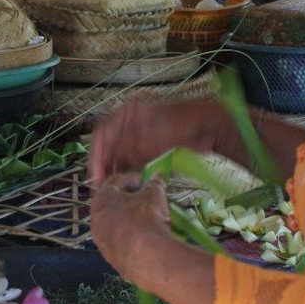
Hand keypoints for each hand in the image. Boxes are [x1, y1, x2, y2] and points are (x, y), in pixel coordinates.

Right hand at [88, 99, 232, 185]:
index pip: (101, 135)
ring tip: (111, 188)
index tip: (96, 176)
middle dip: (104, 166)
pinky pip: (133, 161)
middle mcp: (130, 124)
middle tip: (101, 187)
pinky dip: (128, 171)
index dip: (96, 156)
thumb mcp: (151, 137)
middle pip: (109, 146)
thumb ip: (127, 149)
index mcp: (127, 114)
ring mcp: (141, 136)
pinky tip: (126, 183)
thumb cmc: (181, 124)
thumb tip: (110, 164)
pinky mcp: (151, 147)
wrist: (208, 126)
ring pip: (120, 155)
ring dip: (115, 170)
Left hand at [90, 173, 172, 282]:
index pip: (115, 181)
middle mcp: (96, 220)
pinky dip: (130, 238)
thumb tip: (157, 178)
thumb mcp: (154, 195)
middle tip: (147, 200)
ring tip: (149, 220)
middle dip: (130, 200)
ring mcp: (101, 241)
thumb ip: (155, 184)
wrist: (148, 258)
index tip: (147, 182)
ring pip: (115, 225)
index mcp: (102, 199)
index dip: (133, 179)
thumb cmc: (147, 219)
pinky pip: (120, 243)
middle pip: (112, 204)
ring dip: (130, 220)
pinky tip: (146, 239)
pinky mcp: (110, 258)